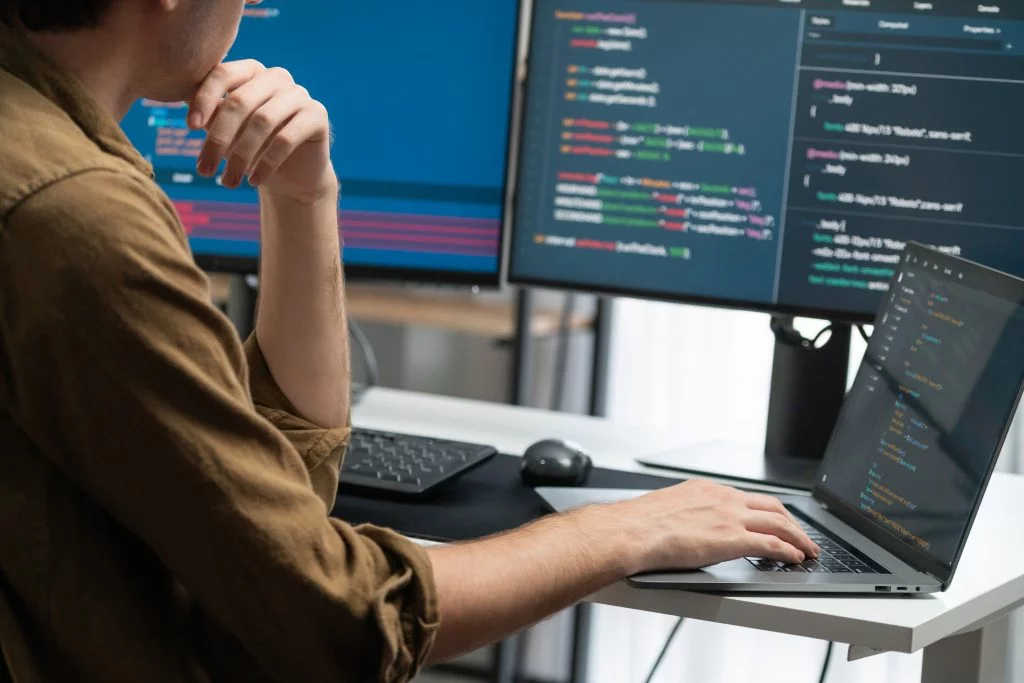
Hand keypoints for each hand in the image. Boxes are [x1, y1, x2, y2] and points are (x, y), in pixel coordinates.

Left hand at [188, 60, 335, 202]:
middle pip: (240, 101)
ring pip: (262, 121)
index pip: (222, 74)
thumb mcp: (225, 131)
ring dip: (241, 156)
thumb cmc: (252, 148)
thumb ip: (208, 114)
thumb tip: (182, 104)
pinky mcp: (318, 115)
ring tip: (228, 182)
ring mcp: (300, 94)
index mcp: (250, 71)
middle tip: (205, 170)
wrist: (292, 176)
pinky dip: (266, 162)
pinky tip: (254, 181)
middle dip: (219, 138)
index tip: (190, 128)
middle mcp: (276, 77)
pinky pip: (287, 138)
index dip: (204, 99)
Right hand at [613, 480, 820, 572]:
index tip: (777, 520)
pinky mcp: (732, 539)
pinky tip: (795, 559)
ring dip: (799, 538)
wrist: (633, 531)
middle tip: (802, 536)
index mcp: (707, 489)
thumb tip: (688, 527)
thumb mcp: (669, 508)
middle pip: (773, 506)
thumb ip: (688, 514)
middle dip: (793, 522)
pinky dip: (789, 551)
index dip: (769, 511)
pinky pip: (772, 544)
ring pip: (779, 523)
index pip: (749, 498)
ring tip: (808, 550)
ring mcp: (730, 517)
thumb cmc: (641, 524)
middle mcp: (723, 498)